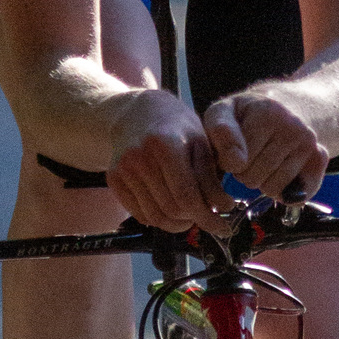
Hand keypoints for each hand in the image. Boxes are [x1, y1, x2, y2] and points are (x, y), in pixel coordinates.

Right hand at [108, 89, 232, 236]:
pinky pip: (139, 214)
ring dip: (177, 223)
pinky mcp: (114, 179)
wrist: (137, 113)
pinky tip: (171, 211)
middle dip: (195, 220)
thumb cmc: (176, 126)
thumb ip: (211, 177)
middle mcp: (140, 158)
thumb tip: (224, 208)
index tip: (222, 225)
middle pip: (171, 209)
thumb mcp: (201, 143)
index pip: (186, 196)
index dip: (207, 216)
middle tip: (208, 218)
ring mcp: (123, 170)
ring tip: (191, 216)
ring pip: (155, 217)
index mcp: (165, 144)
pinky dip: (159, 219)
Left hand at [203, 92, 328, 201]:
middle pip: (253, 177)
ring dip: (263, 182)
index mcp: (266, 111)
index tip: (232, 148)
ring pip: (273, 189)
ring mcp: (309, 143)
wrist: (285, 107)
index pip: (235, 162)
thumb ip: (221, 132)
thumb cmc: (245, 116)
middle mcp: (293, 126)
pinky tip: (280, 173)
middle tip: (249, 156)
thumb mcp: (222, 113)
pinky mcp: (320, 160)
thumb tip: (237, 163)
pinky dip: (283, 192)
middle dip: (245, 173)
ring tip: (264, 162)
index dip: (228, 162)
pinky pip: (295, 196)